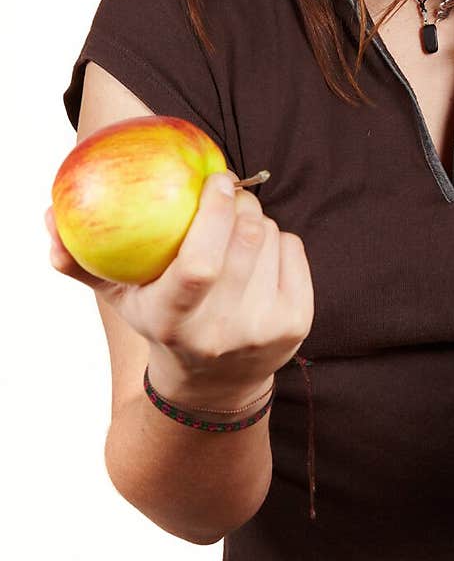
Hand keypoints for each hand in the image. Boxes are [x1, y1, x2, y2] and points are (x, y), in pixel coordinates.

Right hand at [44, 171, 314, 394]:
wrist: (214, 382)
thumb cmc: (161, 319)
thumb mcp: (120, 297)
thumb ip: (82, 261)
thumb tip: (50, 221)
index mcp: (173, 322)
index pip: (199, 265)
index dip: (213, 213)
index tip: (215, 179)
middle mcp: (221, 332)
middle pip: (245, 241)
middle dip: (238, 200)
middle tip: (226, 188)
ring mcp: (264, 330)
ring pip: (271, 238)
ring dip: (255, 218)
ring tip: (235, 227)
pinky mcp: (296, 324)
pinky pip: (294, 250)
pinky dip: (277, 237)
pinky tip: (258, 252)